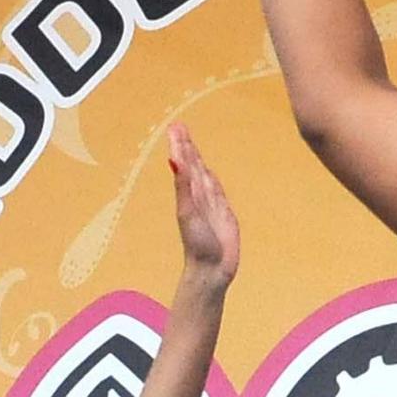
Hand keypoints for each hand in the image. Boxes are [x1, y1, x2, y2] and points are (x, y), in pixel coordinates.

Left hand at [166, 124, 239, 285]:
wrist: (212, 269)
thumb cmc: (197, 244)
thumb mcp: (188, 212)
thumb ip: (183, 186)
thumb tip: (173, 159)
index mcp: (188, 193)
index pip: (184, 162)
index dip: (180, 145)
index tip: (174, 127)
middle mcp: (199, 195)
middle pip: (192, 164)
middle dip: (186, 145)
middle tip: (178, 126)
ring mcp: (211, 203)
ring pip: (203, 174)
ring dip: (196, 158)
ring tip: (189, 143)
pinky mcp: (224, 212)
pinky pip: (216, 189)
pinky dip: (210, 177)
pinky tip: (207, 172)